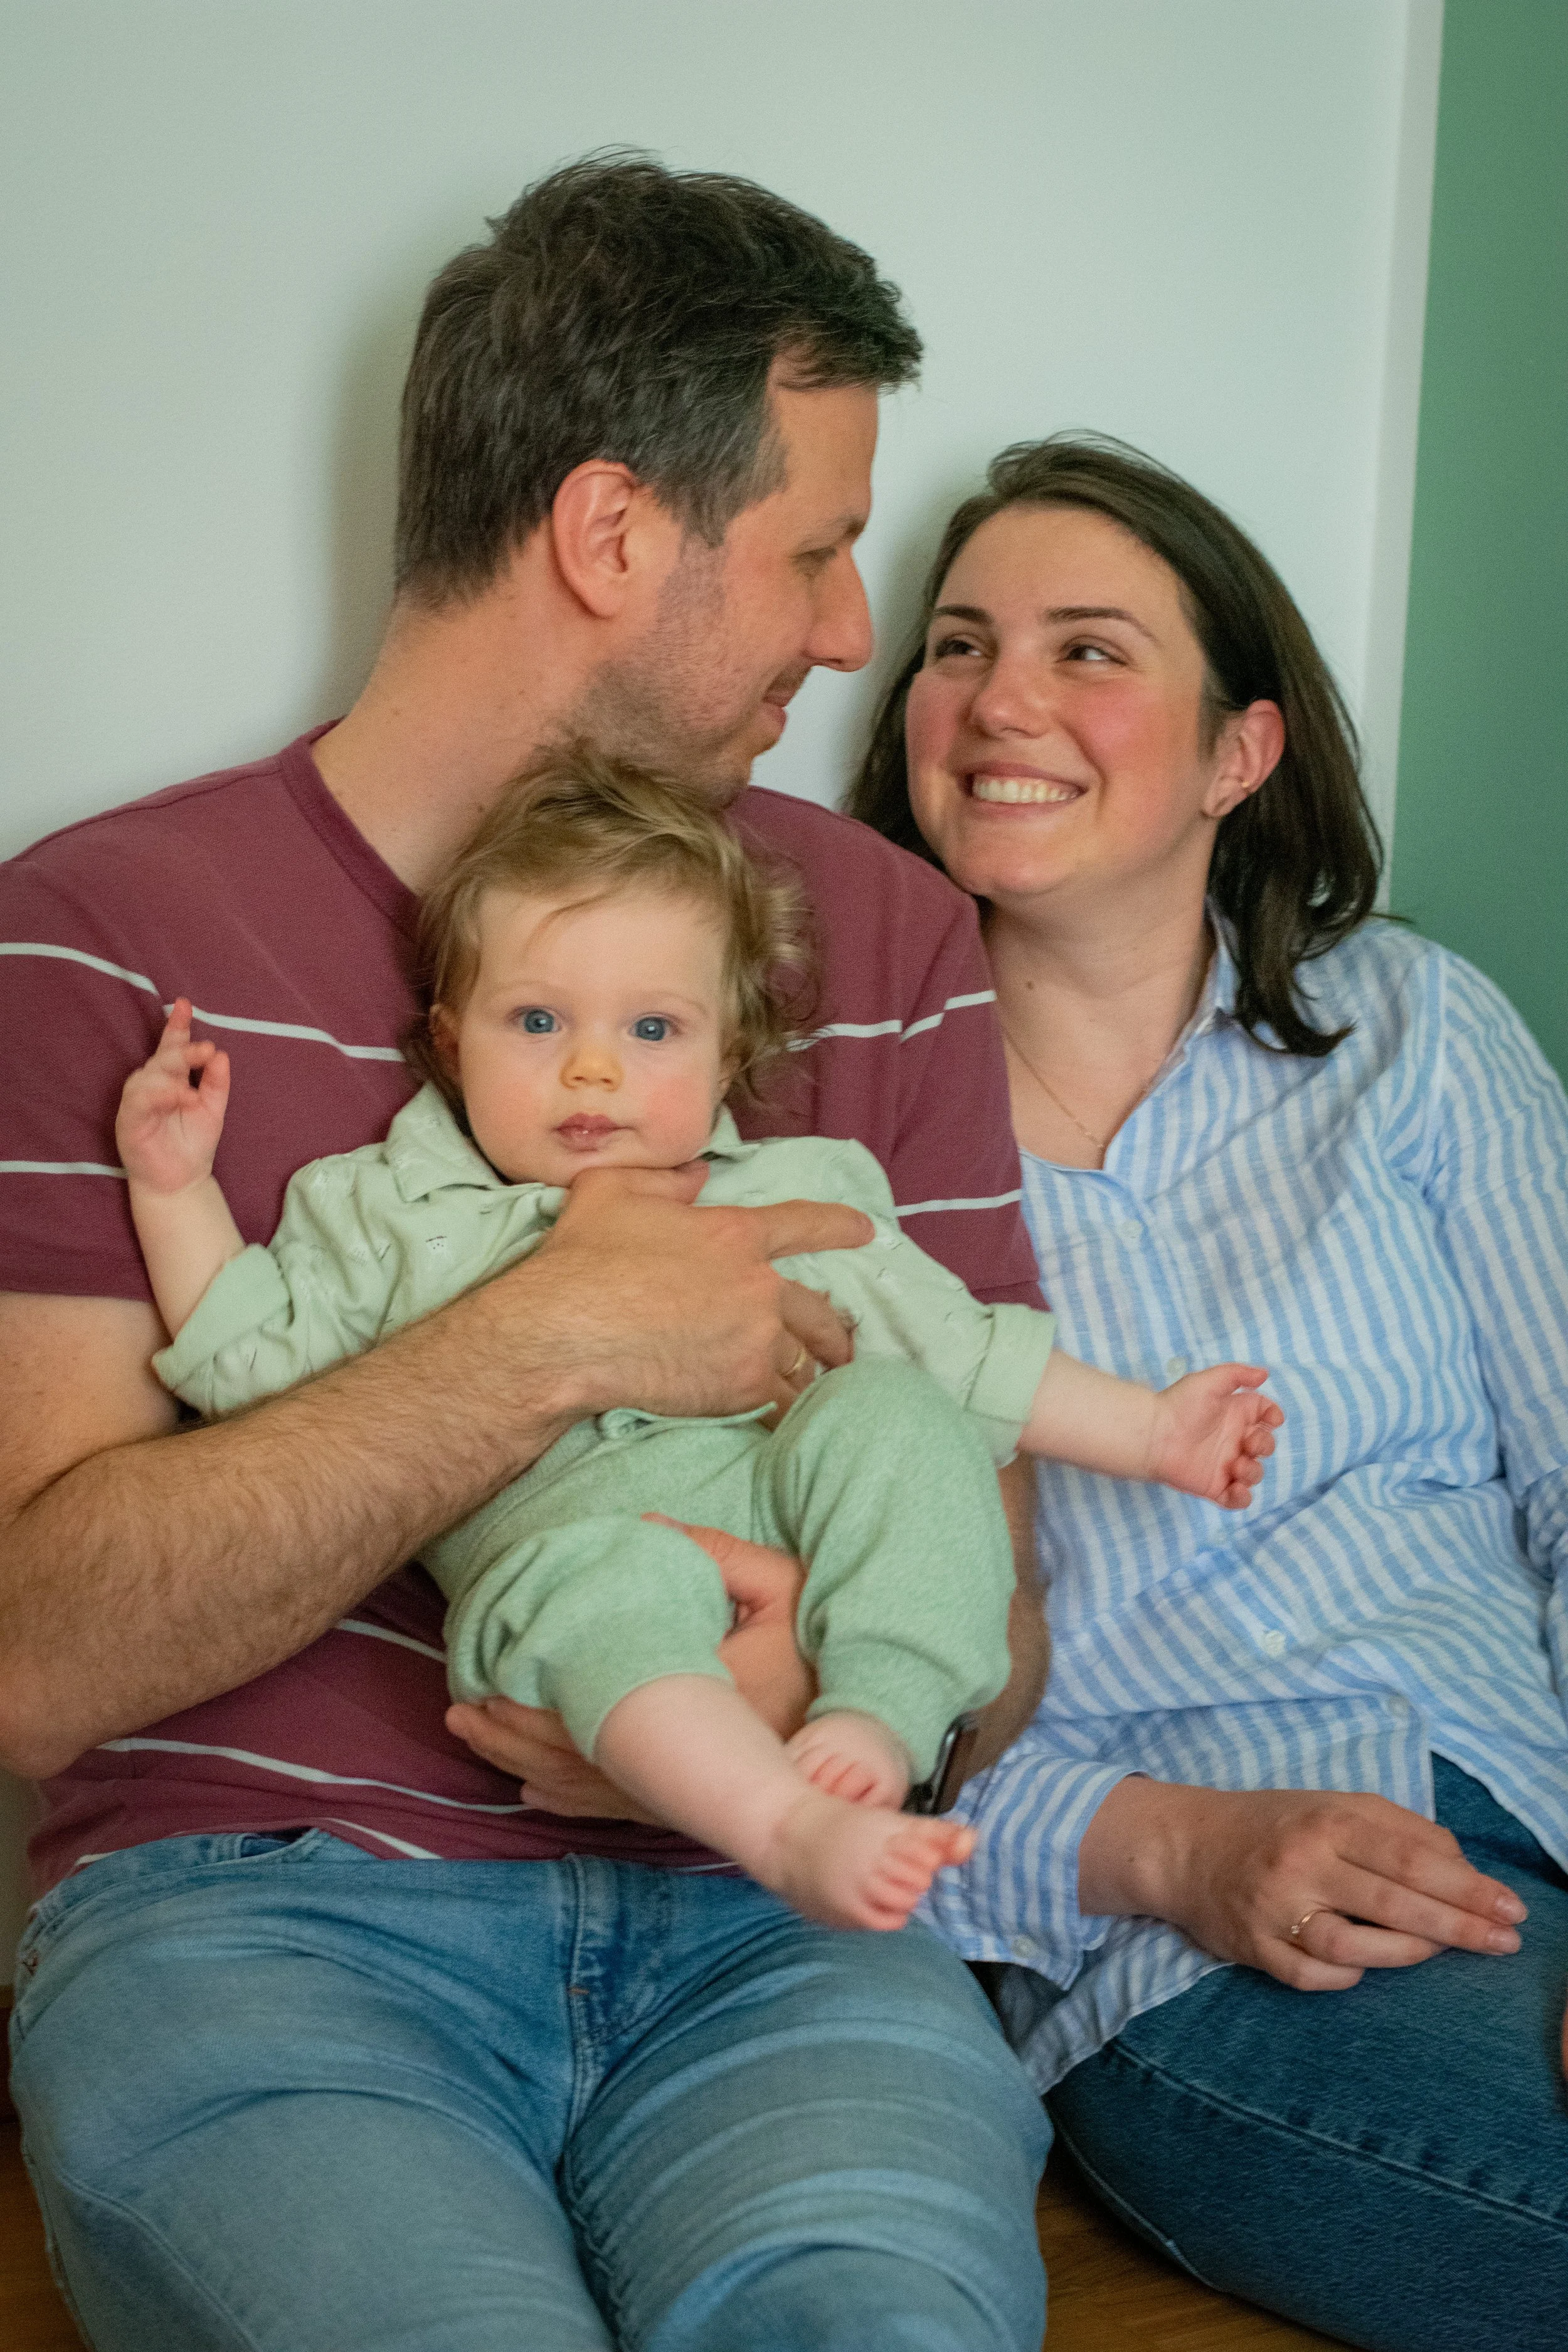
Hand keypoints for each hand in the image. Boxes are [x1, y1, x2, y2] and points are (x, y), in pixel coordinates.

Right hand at [115, 997, 229, 1193]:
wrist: (181, 1181)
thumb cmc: (193, 1144)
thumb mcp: (213, 1109)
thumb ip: (217, 1083)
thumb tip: (222, 1054)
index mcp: (170, 1079)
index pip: (172, 1048)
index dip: (177, 1026)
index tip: (184, 1004)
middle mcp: (151, 1086)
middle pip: (162, 1058)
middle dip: (182, 1049)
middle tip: (206, 1048)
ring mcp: (137, 1102)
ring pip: (148, 1076)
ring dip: (172, 1072)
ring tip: (195, 1078)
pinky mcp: (128, 1121)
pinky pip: (140, 1102)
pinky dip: (160, 1096)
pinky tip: (181, 1095)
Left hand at [446, 1521, 814, 1811]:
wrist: (861, 1741)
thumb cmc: (817, 1653)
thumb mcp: (781, 1585)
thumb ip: (718, 1554)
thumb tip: (649, 1529)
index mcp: (690, 1698)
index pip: (590, 1700)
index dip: (533, 1695)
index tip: (491, 1673)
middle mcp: (677, 1756)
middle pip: (571, 1751)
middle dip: (510, 1732)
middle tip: (460, 1708)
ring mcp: (679, 1790)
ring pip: (581, 1786)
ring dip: (524, 1764)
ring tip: (476, 1735)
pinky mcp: (687, 1805)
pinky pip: (610, 1809)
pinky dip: (565, 1799)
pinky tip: (532, 1788)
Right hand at [534, 1165, 866, 1421]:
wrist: (566, 1334)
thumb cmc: (583, 1260)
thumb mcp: (612, 1191)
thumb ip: (663, 1179)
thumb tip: (698, 1176)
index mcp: (734, 1234)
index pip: (804, 1223)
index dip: (840, 1225)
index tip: (868, 1231)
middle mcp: (758, 1287)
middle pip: (818, 1309)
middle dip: (834, 1330)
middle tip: (843, 1345)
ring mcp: (754, 1341)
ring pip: (804, 1361)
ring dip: (811, 1372)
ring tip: (814, 1388)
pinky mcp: (741, 1388)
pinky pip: (783, 1402)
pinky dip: (790, 1409)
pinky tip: (791, 1419)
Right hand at [1079, 1777, 1527, 1990]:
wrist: (1183, 1846)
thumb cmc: (1272, 1824)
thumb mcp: (1332, 1805)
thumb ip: (1397, 1827)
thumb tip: (1460, 1866)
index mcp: (1326, 1821)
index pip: (1410, 1856)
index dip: (1467, 1886)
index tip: (1510, 1907)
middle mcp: (1301, 1864)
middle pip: (1393, 1903)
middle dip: (1459, 1926)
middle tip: (1505, 1941)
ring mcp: (1275, 1911)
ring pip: (1356, 1947)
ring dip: (1409, 1954)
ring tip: (1441, 1951)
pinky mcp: (1255, 1950)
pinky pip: (1316, 1976)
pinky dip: (1349, 1975)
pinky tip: (1368, 1965)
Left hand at [1147, 1362, 1281, 1507]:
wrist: (1153, 1435)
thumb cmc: (1178, 1405)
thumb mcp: (1209, 1381)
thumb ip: (1238, 1374)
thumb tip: (1264, 1374)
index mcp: (1234, 1415)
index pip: (1265, 1416)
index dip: (1273, 1416)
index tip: (1272, 1419)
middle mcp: (1232, 1440)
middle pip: (1265, 1445)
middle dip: (1265, 1445)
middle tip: (1247, 1444)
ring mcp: (1224, 1465)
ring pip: (1255, 1473)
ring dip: (1254, 1471)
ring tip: (1236, 1466)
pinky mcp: (1214, 1486)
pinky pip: (1238, 1499)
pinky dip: (1243, 1498)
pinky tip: (1235, 1487)